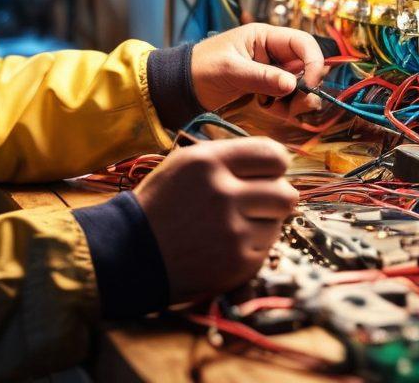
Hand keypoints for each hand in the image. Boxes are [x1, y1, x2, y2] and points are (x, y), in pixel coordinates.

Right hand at [133, 137, 297, 300]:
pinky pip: (265, 249)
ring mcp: (232, 231)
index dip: (276, 165)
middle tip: (257, 202)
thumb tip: (276, 159)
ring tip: (229, 225)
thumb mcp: (185, 163)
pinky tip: (223, 244)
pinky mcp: (237, 262)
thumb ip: (229, 157)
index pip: (272, 155)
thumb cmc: (163, 203)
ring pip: (277, 223)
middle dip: (276, 197)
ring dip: (261, 223)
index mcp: (208, 161)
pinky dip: (250, 247)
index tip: (271, 172)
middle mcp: (223, 193)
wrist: (133, 252)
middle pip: (285, 193)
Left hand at [190, 23, 325, 113]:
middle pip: (306, 66)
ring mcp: (270, 70)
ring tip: (278, 109)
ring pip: (300, 84)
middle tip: (296, 105)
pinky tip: (270, 109)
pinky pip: (287, 96)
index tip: (311, 85)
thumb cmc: (201, 68)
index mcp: (264, 36)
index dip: (313, 61)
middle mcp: (272, 51)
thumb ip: (262, 77)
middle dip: (306, 87)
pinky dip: (285, 106)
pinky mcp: (266, 87)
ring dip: (296, 100)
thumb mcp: (231, 70)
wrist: (183, 85)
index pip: (302, 42)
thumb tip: (292, 85)